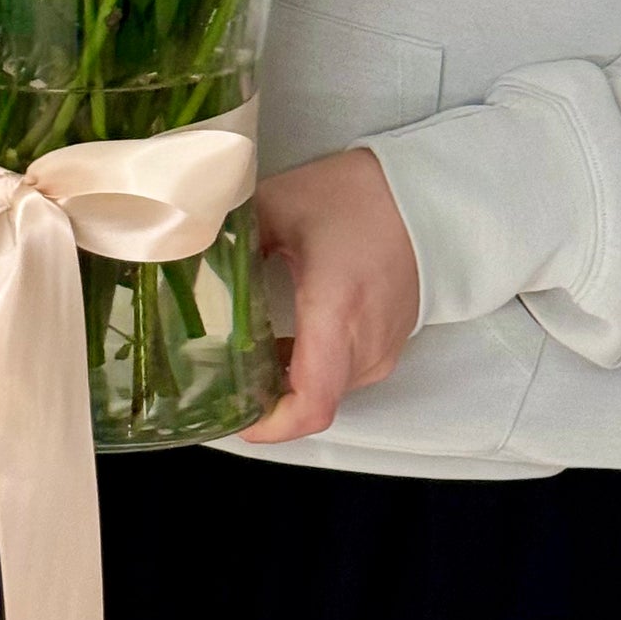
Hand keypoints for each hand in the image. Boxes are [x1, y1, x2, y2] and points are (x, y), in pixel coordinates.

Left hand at [241, 147, 419, 443]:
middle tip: (220, 373)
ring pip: (327, 389)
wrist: (430, 196)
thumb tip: (190, 261)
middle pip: (311, 400)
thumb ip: (233, 239)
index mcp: (337, 311)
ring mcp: (383, 349)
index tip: (234, 414)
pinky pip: (344, 374)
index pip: (311, 403)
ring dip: (288, 382)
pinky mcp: (391, 344)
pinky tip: (283, 340)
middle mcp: (365, 344)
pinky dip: (311, 368)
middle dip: (266, 399)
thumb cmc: (358, 196)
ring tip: (246, 353)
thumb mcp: (280, 205)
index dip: (270, 424)